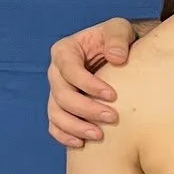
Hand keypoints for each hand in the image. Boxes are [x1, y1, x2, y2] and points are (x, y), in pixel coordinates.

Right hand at [47, 19, 138, 146]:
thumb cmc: (116, 40)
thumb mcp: (119, 29)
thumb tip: (116, 58)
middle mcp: (56, 73)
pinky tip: (81, 144)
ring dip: (76, 127)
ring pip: (56, 114)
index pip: (69, 70)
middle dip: (86, 109)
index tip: (112, 95)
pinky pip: (55, 126)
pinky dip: (65, 136)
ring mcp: (56, 92)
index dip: (88, 84)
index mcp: (64, 51)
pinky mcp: (61, 108)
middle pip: (62, 95)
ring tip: (99, 136)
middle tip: (112, 118)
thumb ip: (117, 39)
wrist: (117, 55)